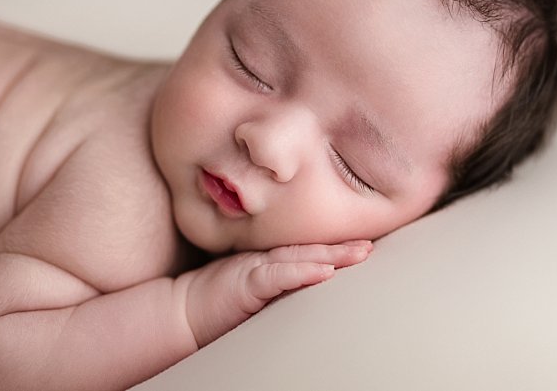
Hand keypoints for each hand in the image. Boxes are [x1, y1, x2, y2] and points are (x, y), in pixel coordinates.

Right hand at [183, 240, 370, 347]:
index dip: (338, 246)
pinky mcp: (248, 280)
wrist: (183, 312)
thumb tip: (313, 286)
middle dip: (345, 248)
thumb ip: (279, 282)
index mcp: (274, 261)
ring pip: (303, 256)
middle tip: (372, 246)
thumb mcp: (256, 291)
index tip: (366, 245)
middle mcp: (270, 258)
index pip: (312, 250)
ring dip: (333, 255)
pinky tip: (323, 271)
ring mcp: (259, 266)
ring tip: (361, 253)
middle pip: (314, 249)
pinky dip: (302, 271)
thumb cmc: (219, 302)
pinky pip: (279, 274)